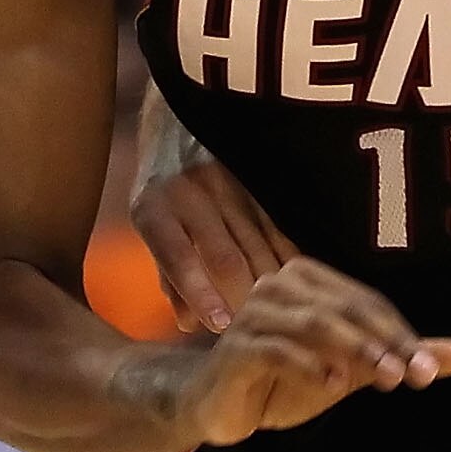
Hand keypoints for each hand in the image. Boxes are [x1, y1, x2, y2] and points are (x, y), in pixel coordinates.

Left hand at [133, 150, 293, 332]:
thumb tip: (190, 324)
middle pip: (224, 256)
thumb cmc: (163, 190)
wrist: (179, 122)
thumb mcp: (151, 227)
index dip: (200, 294)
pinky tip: (299, 280)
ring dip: (271, 285)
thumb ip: (169, 276)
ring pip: (258, 245)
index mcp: (153, 209)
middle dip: (242, 299)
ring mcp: (226, 182)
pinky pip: (279, 226)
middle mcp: (189, 193)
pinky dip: (289, 257)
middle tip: (256, 329)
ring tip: (282, 313)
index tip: (221, 326)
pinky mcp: (256, 177)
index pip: (177, 257)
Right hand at [175, 258, 450, 447]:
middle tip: (416, 372)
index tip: (432, 368)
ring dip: (356, 350)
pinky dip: (308, 365)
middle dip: (386, 340)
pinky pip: (277, 349)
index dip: (401, 333)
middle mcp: (279, 286)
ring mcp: (254, 314)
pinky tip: (333, 384)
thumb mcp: (349, 369)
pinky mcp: (236, 347)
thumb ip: (396, 357)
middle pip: (345, 308)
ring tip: (386, 377)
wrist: (216, 404)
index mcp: (308, 280)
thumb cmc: (283, 379)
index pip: (365, 302)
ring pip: (315, 324)